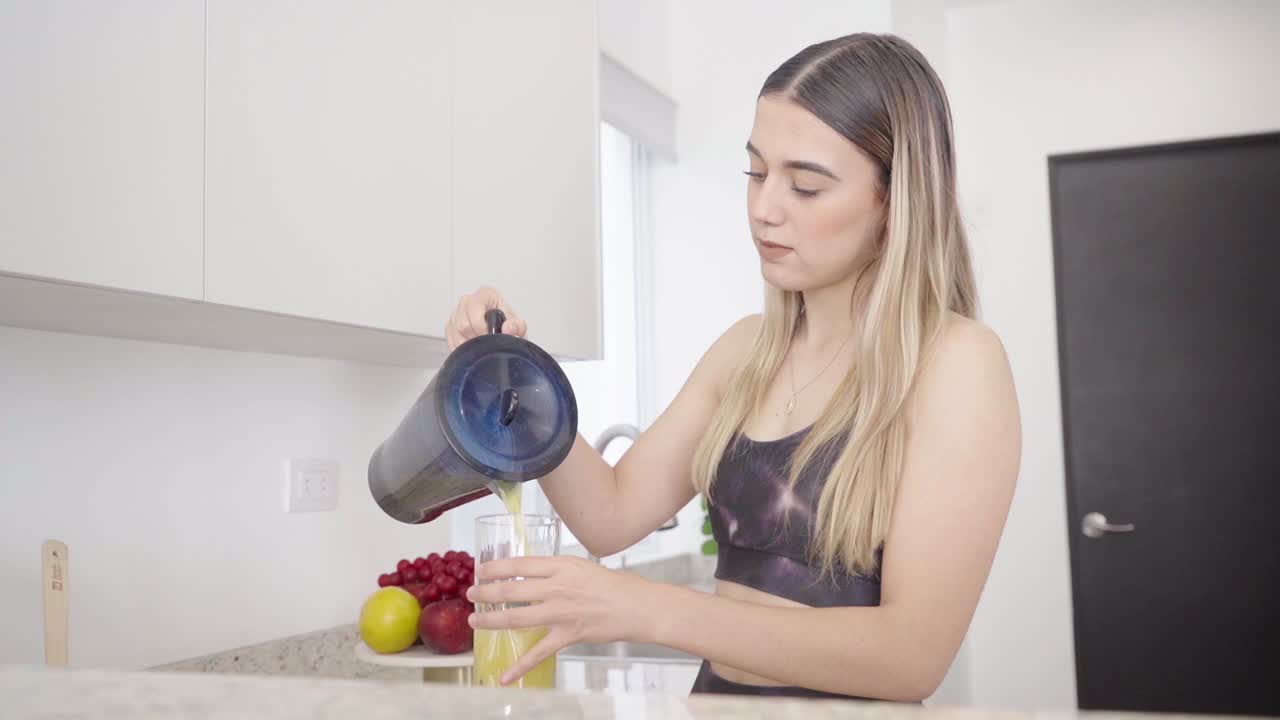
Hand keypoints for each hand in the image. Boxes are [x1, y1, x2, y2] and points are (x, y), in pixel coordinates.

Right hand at [445, 286, 527, 350]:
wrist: (502, 331)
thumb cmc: (507, 324)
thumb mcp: (518, 325)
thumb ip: (517, 326)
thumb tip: (508, 328)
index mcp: (484, 294)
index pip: (473, 307)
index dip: (480, 325)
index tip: (489, 336)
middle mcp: (467, 301)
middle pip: (462, 324)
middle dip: (474, 338)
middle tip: (486, 345)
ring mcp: (456, 313)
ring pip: (455, 333)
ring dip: (468, 344)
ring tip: (481, 347)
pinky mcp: (450, 326)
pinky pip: (450, 340)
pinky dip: (461, 348)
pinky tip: (472, 349)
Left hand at [465, 556, 660, 684]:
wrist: (637, 606)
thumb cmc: (613, 584)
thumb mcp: (581, 566)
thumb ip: (556, 570)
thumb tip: (531, 574)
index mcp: (561, 566)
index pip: (519, 564)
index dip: (496, 567)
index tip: (480, 569)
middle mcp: (557, 587)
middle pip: (511, 590)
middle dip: (486, 592)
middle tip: (470, 595)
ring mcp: (561, 612)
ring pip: (516, 617)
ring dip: (491, 620)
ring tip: (474, 622)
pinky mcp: (568, 635)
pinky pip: (538, 653)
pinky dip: (520, 667)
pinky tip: (505, 676)